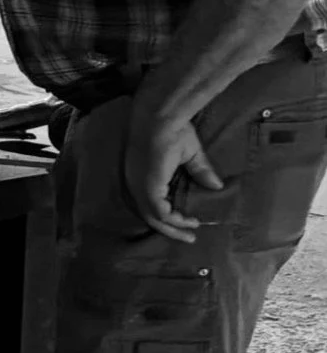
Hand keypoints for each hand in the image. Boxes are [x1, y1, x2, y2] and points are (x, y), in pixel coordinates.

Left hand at [123, 103, 224, 242]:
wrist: (162, 116)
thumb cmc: (172, 128)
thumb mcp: (189, 153)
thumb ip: (199, 170)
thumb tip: (217, 186)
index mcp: (141, 176)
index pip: (149, 203)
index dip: (166, 215)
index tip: (184, 221)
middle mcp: (135, 184)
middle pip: (149, 216)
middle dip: (170, 229)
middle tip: (189, 236)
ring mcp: (139, 186)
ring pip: (153, 218)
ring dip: (173, 227)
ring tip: (191, 232)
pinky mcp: (148, 186)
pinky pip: (159, 212)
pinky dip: (174, 220)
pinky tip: (189, 221)